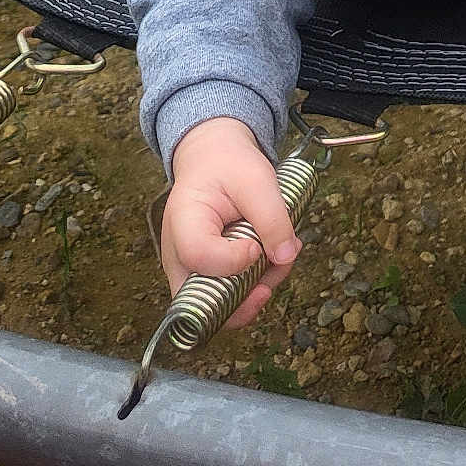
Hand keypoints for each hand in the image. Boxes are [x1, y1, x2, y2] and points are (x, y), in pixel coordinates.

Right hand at [162, 117, 301, 329]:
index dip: (234, 260)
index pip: (200, 257)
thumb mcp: (256, 179)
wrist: (215, 161)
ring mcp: (192, 270)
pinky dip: (258, 281)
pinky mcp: (209, 276)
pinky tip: (275, 256)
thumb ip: (271, 217)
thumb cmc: (228, 166)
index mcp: (184, 222)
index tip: (256, 245)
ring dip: (260, 286)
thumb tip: (286, 257)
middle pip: (206, 300)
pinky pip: (231, 294)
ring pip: (223, 304)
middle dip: (250, 293)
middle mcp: (179, 256)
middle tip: (278, 264)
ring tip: (283, 252)